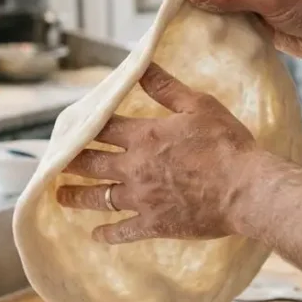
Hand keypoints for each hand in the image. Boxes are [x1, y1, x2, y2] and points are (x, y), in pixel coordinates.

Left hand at [56, 63, 260, 243]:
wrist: (246, 190)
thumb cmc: (226, 145)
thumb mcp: (199, 106)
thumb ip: (166, 88)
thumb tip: (143, 66)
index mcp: (144, 137)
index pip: (103, 128)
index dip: (84, 128)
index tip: (70, 130)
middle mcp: (134, 168)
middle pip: (91, 163)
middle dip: (71, 163)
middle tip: (55, 164)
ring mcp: (142, 199)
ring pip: (99, 198)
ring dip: (77, 196)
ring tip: (61, 196)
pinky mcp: (154, 224)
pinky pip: (123, 231)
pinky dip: (107, 233)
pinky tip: (96, 235)